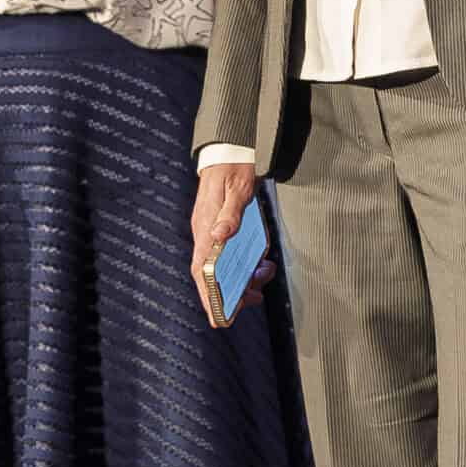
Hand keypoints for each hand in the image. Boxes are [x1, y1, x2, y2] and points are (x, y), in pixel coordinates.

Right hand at [187, 160, 275, 322]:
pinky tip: (261, 262)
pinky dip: (247, 263)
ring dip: (244, 277)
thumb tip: (219, 236)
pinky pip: (232, 254)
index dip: (209, 296)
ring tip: (263, 276)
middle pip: (214, 275)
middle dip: (232, 292)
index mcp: (205, 229)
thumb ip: (230, 214)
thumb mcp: (236, 189)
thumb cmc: (232, 169)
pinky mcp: (223, 228)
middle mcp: (207, 234)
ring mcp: (214, 232)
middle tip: (254, 299)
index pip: (201, 271)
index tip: (219, 316)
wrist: (230, 150)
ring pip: (225, 266)